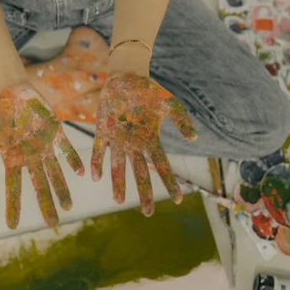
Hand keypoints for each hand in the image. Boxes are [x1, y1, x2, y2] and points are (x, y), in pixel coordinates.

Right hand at [0, 83, 84, 228]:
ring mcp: (44, 146)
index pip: (12, 188)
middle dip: (46, 205)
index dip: (12, 206)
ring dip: (62, 188)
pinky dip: (72, 159)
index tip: (12, 227)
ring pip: (55, 172)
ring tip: (69, 207)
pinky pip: (65, 148)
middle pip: (39, 186)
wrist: (10, 90)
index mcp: (11, 160)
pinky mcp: (55, 132)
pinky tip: (81, 172)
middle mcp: (29, 158)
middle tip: (54, 226)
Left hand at [91, 72, 196, 215]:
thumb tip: (194, 139)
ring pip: (118, 166)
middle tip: (148, 213)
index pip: (162, 165)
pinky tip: (96, 177)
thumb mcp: (169, 103)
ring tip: (118, 201)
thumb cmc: (149, 90)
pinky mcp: (102, 131)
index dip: (169, 182)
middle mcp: (134, 144)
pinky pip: (99, 150)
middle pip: (140, 172)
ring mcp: (117, 139)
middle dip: (144, 191)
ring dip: (118, 183)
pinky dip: (97, 162)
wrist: (126, 76)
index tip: (177, 199)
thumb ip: (182, 120)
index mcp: (151, 139)